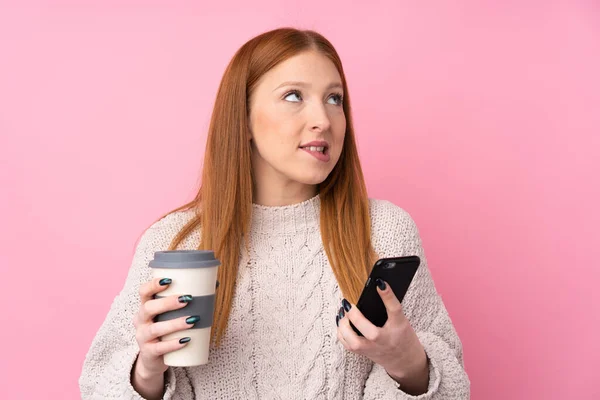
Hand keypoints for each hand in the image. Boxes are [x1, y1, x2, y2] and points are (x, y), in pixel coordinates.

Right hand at [132, 277, 197, 379]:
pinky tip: (185, 340)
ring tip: (192, 319)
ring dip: (174, 323)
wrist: (154, 359)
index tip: (169, 280)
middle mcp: (141, 320)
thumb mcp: (170, 315)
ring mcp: (143, 337)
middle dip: (167, 303)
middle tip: (187, 299)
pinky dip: (173, 344)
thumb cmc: (167, 330)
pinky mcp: (148, 352)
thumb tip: (214, 284)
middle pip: (148, 308)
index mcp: (146, 307)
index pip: (143, 292)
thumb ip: (186, 302)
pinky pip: (159, 348)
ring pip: (155, 329)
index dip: (153, 285)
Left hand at [335, 279, 428, 393]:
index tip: (379, 282)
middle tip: (348, 303)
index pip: (395, 310)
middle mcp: (386, 340)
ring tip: (342, 312)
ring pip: (355, 343)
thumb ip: (390, 306)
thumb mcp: (401, 319)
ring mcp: (373, 349)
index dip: (387, 295)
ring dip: (344, 326)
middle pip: (372, 333)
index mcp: (398, 327)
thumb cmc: (402, 336)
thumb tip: (376, 285)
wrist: (405, 360)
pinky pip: (348, 345)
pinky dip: (341, 332)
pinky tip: (341, 320)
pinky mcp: (363, 353)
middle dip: (355, 317)